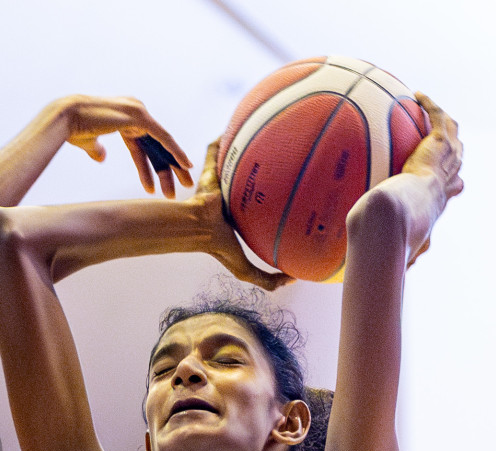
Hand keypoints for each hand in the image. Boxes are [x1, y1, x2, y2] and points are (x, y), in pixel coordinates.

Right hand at [56, 95, 195, 197]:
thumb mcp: (89, 142)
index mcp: (124, 118)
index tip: (159, 185)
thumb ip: (98, 149)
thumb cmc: (73, 129)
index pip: (143, 147)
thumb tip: (102, 157)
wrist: (66, 118)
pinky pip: (162, 137)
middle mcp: (134, 111)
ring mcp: (138, 111)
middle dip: (170, 167)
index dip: (151, 167)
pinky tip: (184, 164)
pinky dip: (174, 151)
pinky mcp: (139, 116)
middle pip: (157, 145)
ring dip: (174, 165)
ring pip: (162, 144)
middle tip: (183, 184)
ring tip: (184, 185)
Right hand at [189, 139, 290, 290]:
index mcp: (242, 215)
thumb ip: (267, 280)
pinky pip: (213, 149)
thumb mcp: (245, 270)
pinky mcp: (208, 170)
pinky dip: (218, 139)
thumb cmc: (219, 246)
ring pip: (234, 162)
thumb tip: (294, 280)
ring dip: (243, 147)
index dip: (276, 198)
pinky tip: (232, 125)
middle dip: (267, 168)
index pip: (261, 204)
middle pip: (252, 179)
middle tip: (289, 158)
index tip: (297, 191)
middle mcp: (233, 196)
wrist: (197, 228)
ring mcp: (220, 182)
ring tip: (263, 132)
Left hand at [370, 92, 463, 266]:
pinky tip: (418, 96)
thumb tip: (369, 273)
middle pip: (457, 160)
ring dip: (445, 120)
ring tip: (431, 108)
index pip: (448, 192)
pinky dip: (432, 107)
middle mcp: (445, 182)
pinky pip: (439, 118)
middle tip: (446, 138)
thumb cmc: (388, 236)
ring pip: (454, 135)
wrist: (397, 218)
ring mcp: (446, 162)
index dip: (451, 186)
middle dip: (454, 149)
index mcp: (435, 204)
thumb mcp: (389, 245)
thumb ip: (387, 254)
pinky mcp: (440, 145)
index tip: (453, 185)